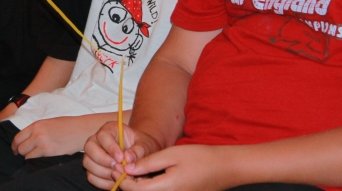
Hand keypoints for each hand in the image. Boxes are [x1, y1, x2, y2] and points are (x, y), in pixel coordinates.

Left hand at [12, 116, 91, 158]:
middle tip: (25, 154)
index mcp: (36, 125)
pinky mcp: (49, 153)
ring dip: (29, 157)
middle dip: (21, 152)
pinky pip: (36, 160)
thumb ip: (36, 130)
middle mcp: (37, 134)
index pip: (18, 138)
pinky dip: (37, 161)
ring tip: (36, 156)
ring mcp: (43, 144)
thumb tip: (27, 139)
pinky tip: (42, 158)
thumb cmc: (67, 125)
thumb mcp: (48, 123)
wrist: (81, 130)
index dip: (15, 145)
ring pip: (27, 156)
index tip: (16, 149)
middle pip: (20, 148)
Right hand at [83, 121, 161, 189]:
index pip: (103, 136)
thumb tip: (128, 158)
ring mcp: (92, 154)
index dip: (110, 148)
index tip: (121, 158)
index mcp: (110, 129)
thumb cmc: (141, 146)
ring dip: (103, 173)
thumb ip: (138, 151)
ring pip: (88, 163)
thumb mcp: (145, 145)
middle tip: (119, 168)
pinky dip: (103, 182)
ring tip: (120, 175)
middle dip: (103, 160)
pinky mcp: (93, 168)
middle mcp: (97, 140)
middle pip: (89, 148)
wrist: (141, 155)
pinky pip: (91, 177)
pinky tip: (116, 181)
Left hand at [115, 144, 233, 190]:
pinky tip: (146, 177)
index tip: (116, 167)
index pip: (136, 190)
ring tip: (132, 171)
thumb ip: (148, 163)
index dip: (123, 180)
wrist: (224, 168)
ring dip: (138, 187)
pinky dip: (149, 189)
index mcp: (168, 188)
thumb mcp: (171, 154)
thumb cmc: (199, 158)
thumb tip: (127, 169)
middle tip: (121, 169)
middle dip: (128, 184)